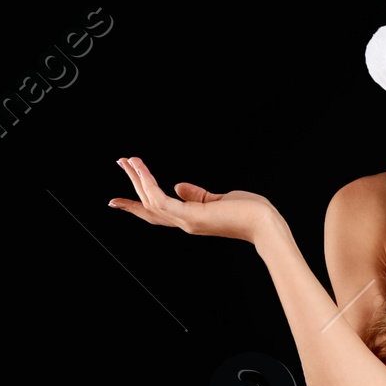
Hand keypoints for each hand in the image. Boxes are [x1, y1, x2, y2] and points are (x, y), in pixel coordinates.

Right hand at [108, 156, 274, 243]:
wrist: (265, 225)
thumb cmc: (249, 214)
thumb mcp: (218, 200)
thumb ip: (197, 195)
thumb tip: (179, 186)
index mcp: (190, 219)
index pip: (158, 212)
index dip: (137, 204)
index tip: (119, 198)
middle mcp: (185, 223)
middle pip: (148, 207)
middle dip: (132, 186)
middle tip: (120, 163)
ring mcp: (186, 222)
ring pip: (150, 201)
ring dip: (137, 179)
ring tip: (128, 160)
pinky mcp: (191, 217)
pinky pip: (161, 199)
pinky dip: (148, 184)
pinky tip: (141, 169)